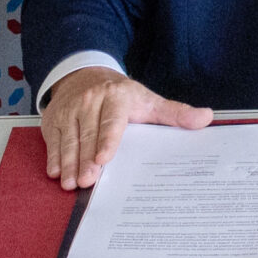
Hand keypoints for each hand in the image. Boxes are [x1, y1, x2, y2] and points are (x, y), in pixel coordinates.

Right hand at [39, 67, 211, 190]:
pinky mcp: (54, 118)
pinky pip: (52, 139)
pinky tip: (56, 172)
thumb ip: (175, 113)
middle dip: (85, 160)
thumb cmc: (121, 95)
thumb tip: (205, 118)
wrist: (85, 75)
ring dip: (68, 163)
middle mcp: (91, 102)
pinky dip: (53, 156)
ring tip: (70, 183)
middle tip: (87, 181)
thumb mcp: (149, 101)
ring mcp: (70, 110)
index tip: (103, 158)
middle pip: (88, 135)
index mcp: (117, 97)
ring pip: (68, 139)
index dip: (107, 140)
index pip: (112, 121)